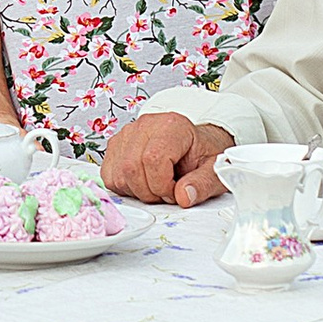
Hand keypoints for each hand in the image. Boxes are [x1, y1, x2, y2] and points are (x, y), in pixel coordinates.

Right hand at [100, 113, 232, 208]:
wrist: (196, 145)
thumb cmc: (202, 155)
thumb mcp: (213, 170)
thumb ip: (203, 184)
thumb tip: (184, 196)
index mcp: (172, 126)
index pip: (153, 159)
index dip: (162, 185)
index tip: (175, 191)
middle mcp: (146, 125)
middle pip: (132, 168)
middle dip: (149, 192)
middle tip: (167, 192)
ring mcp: (127, 134)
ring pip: (118, 174)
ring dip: (137, 190)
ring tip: (156, 185)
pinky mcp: (116, 145)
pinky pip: (109, 175)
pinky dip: (125, 187)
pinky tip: (143, 182)